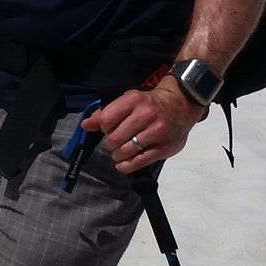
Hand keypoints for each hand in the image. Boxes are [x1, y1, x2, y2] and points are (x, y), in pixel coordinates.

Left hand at [83, 83, 205, 174]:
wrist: (180, 104)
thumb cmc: (149, 104)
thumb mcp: (128, 101)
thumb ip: (106, 113)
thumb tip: (85, 125)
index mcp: (133, 100)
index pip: (106, 120)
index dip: (103, 128)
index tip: (108, 129)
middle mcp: (145, 115)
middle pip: (115, 138)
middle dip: (110, 144)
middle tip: (114, 143)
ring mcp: (157, 132)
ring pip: (126, 151)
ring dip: (118, 155)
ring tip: (119, 153)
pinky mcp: (165, 147)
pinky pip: (140, 161)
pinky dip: (127, 166)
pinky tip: (123, 164)